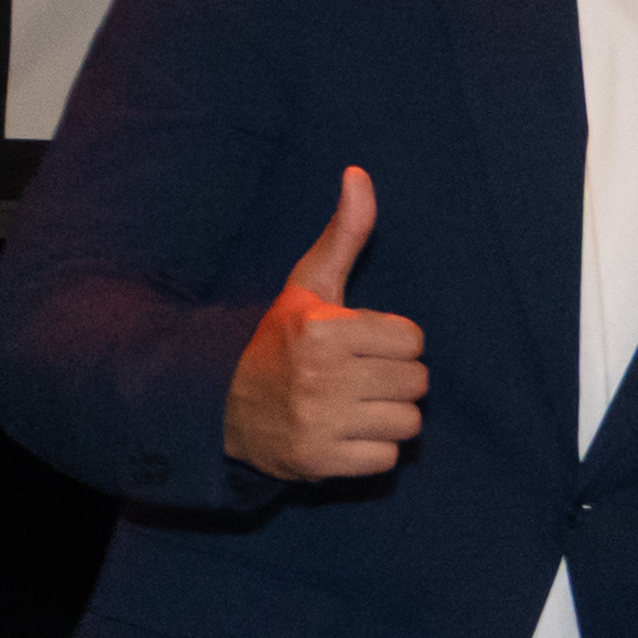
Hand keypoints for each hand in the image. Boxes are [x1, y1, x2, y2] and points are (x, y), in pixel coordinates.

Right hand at [222, 166, 426, 480]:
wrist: (221, 406)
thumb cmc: (279, 340)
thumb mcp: (307, 286)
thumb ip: (343, 235)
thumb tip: (359, 174)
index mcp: (323, 330)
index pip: (412, 339)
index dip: (392, 341)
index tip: (360, 344)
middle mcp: (322, 377)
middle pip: (416, 382)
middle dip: (393, 379)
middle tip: (356, 377)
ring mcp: (321, 423)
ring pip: (408, 423)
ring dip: (388, 416)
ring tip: (351, 405)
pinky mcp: (321, 462)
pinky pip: (388, 459)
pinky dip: (372, 451)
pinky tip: (342, 433)